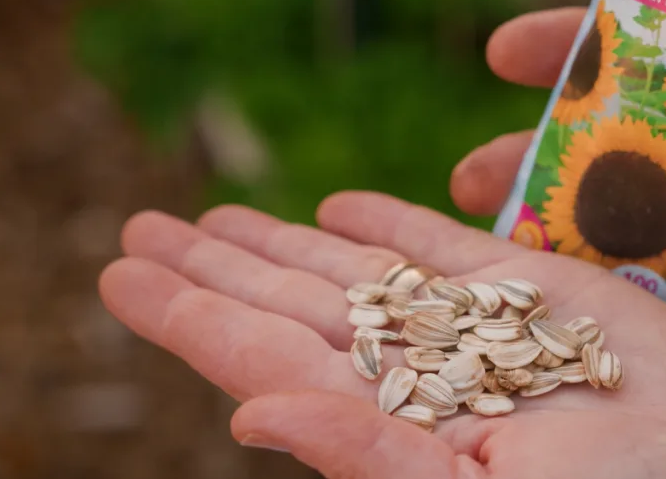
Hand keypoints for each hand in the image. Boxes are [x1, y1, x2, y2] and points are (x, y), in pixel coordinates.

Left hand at [100, 195, 665, 478]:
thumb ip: (366, 456)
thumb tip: (246, 409)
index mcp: (390, 426)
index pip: (264, 356)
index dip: (190, 315)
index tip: (122, 274)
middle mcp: (422, 373)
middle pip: (294, 306)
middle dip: (217, 267)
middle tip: (142, 228)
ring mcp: (478, 328)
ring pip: (358, 274)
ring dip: (285, 241)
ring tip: (218, 215)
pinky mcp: (542, 290)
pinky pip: (452, 251)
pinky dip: (396, 227)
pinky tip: (343, 212)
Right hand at [450, 7, 665, 360]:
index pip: (657, 50)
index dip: (577, 43)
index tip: (507, 50)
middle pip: (613, 140)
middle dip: (539, 152)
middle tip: (474, 175)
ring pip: (624, 215)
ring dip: (560, 226)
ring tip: (495, 244)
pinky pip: (665, 280)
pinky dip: (619, 287)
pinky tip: (568, 299)